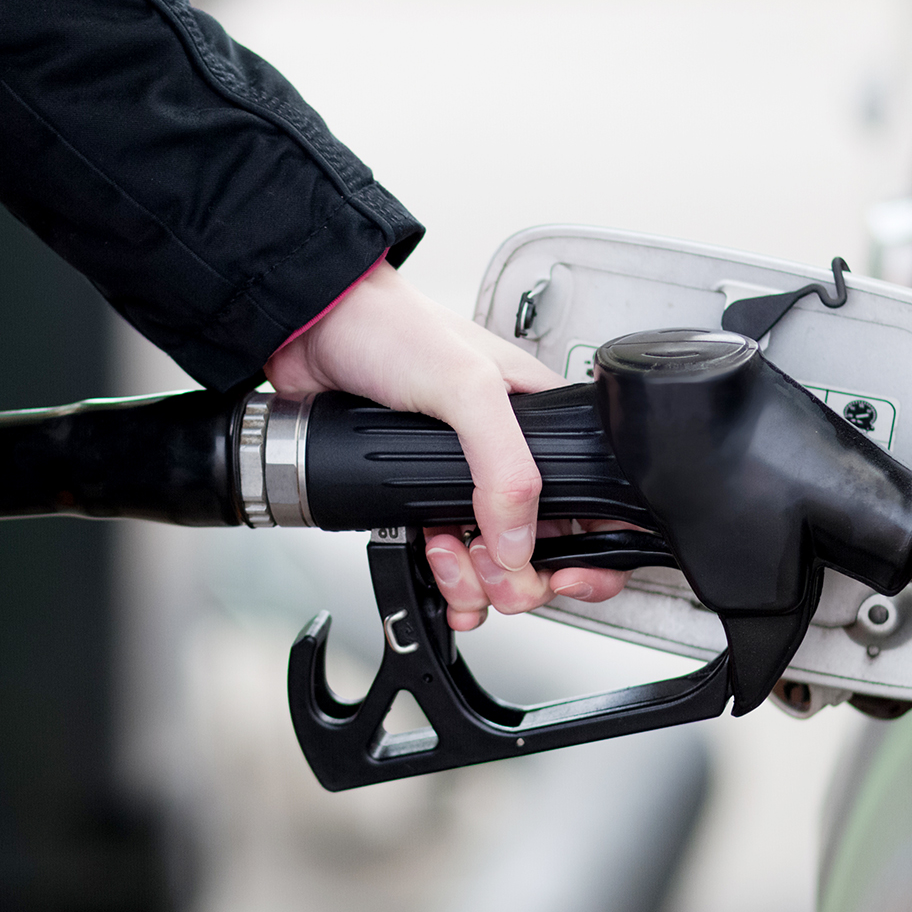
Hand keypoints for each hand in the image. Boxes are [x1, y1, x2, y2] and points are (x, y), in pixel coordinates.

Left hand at [264, 259, 629, 629]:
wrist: (316, 330)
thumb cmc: (394, 328)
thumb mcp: (466, 386)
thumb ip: (505, 466)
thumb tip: (518, 542)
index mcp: (543, 426)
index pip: (596, 505)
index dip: (591, 554)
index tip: (563, 574)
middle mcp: (511, 461)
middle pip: (547, 553)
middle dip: (520, 579)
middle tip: (490, 568)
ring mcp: (468, 486)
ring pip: (498, 568)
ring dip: (476, 582)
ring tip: (446, 554)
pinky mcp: (422, 502)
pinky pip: (452, 564)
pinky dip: (448, 582)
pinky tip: (432, 562)